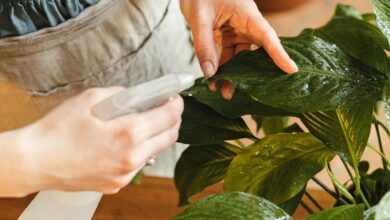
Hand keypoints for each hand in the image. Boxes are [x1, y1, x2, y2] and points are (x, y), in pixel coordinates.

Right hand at [11, 88, 182, 194]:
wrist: (35, 162)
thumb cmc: (58, 130)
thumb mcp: (90, 99)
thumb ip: (121, 95)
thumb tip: (138, 96)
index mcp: (128, 133)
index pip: (169, 117)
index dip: (177, 104)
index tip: (175, 98)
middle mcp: (132, 157)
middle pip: (170, 136)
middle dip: (172, 119)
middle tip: (164, 109)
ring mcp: (126, 174)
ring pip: (156, 151)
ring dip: (156, 136)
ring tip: (141, 125)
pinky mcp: (118, 184)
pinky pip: (138, 165)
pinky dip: (139, 151)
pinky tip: (123, 144)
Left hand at [181, 0, 297, 98]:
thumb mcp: (199, 17)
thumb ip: (204, 45)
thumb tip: (210, 73)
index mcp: (247, 15)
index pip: (267, 36)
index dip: (279, 54)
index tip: (291, 70)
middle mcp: (245, 25)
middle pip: (254, 54)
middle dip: (250, 75)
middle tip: (242, 91)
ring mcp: (236, 32)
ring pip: (239, 59)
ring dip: (231, 75)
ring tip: (221, 90)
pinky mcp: (226, 37)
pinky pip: (226, 56)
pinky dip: (220, 68)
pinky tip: (213, 79)